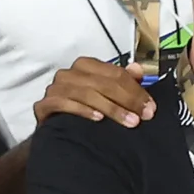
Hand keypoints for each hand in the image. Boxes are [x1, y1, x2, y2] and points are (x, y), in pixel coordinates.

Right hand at [34, 57, 152, 126]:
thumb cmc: (86, 107)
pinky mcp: (43, 105)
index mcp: (87, 66)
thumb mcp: (109, 93)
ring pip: (85, 93)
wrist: (59, 127)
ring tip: (128, 121)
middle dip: (126, 100)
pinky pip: (62, 104)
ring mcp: (54, 88)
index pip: (115, 73)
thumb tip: (139, 69)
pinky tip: (97, 119)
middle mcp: (69, 74)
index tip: (150, 107)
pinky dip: (81, 110)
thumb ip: (125, 80)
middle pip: (102, 82)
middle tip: (142, 116)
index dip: (136, 90)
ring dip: (110, 107)